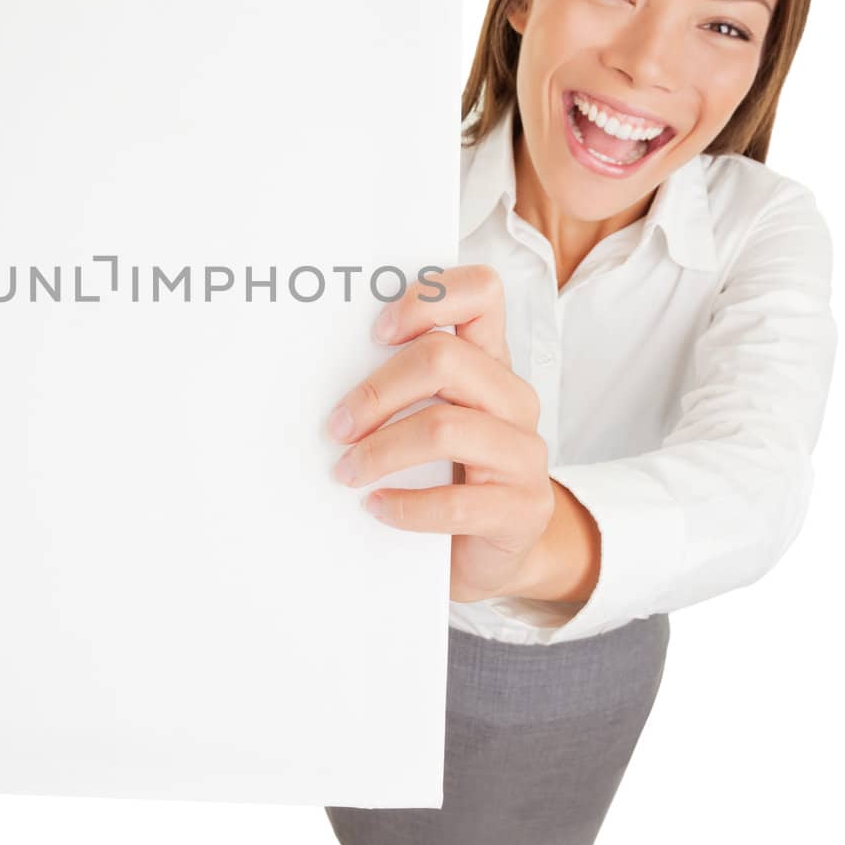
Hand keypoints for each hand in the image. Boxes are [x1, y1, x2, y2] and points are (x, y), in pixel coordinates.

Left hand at [324, 265, 556, 600]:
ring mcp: (526, 454)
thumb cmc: (445, 473)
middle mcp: (514, 399)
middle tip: (336, 427)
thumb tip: (318, 373)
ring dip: (380, 451)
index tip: (377, 332)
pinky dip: (405, 506)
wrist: (491, 550)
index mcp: (491, 362)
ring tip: (347, 472)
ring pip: (445, 428)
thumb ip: (401, 387)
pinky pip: (456, 502)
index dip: (429, 299)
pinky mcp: (523, 509)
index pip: (481, 293)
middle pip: (444, 359)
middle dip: (376, 392)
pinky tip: (378, 507)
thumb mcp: (428, 417)